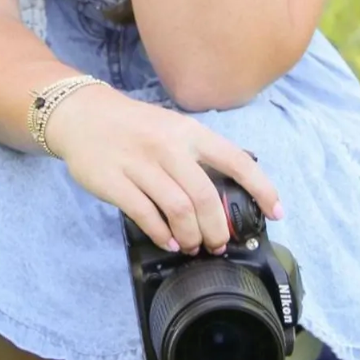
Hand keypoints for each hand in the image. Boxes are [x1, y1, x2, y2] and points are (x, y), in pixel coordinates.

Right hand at [45, 81, 282, 254]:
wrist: (83, 114)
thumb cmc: (134, 127)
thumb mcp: (173, 128)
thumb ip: (198, 155)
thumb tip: (229, 191)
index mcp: (189, 133)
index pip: (236, 161)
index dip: (261, 189)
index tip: (276, 212)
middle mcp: (168, 146)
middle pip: (205, 197)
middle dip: (217, 229)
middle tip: (218, 244)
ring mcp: (139, 163)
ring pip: (178, 209)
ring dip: (191, 235)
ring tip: (192, 246)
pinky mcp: (114, 181)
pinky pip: (144, 214)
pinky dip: (162, 234)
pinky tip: (168, 241)